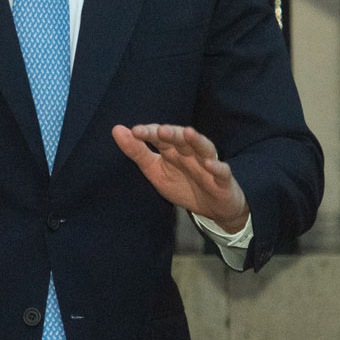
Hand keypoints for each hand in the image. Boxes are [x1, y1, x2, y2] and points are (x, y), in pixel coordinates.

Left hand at [112, 123, 248, 231]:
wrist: (213, 209)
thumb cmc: (183, 185)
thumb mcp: (155, 171)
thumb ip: (137, 152)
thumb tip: (116, 129)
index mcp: (173, 150)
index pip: (160, 137)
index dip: (149, 133)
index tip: (134, 131)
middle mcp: (191, 153)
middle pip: (182, 139)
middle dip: (171, 133)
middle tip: (160, 130)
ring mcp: (208, 165)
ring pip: (204, 149)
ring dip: (196, 141)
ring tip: (187, 133)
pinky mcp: (223, 180)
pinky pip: (222, 172)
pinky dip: (217, 167)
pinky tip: (209, 164)